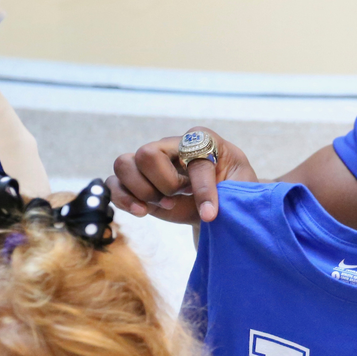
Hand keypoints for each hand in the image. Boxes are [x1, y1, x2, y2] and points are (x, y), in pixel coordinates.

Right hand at [107, 126, 258, 223]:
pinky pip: (114, 182)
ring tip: (163, 205)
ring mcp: (152, 163)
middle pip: (147, 153)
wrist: (224, 207)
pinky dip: (122, 198)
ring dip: (141, 190)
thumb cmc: (235, 192)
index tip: (211, 215)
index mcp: (202, 140)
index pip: (193, 159)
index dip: (203, 190)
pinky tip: (142, 211)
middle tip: (179, 198)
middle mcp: (172, 146)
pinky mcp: (139, 181)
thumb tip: (206, 212)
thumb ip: (226, 193)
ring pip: (124, 163)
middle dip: (164, 184)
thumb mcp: (241, 190)